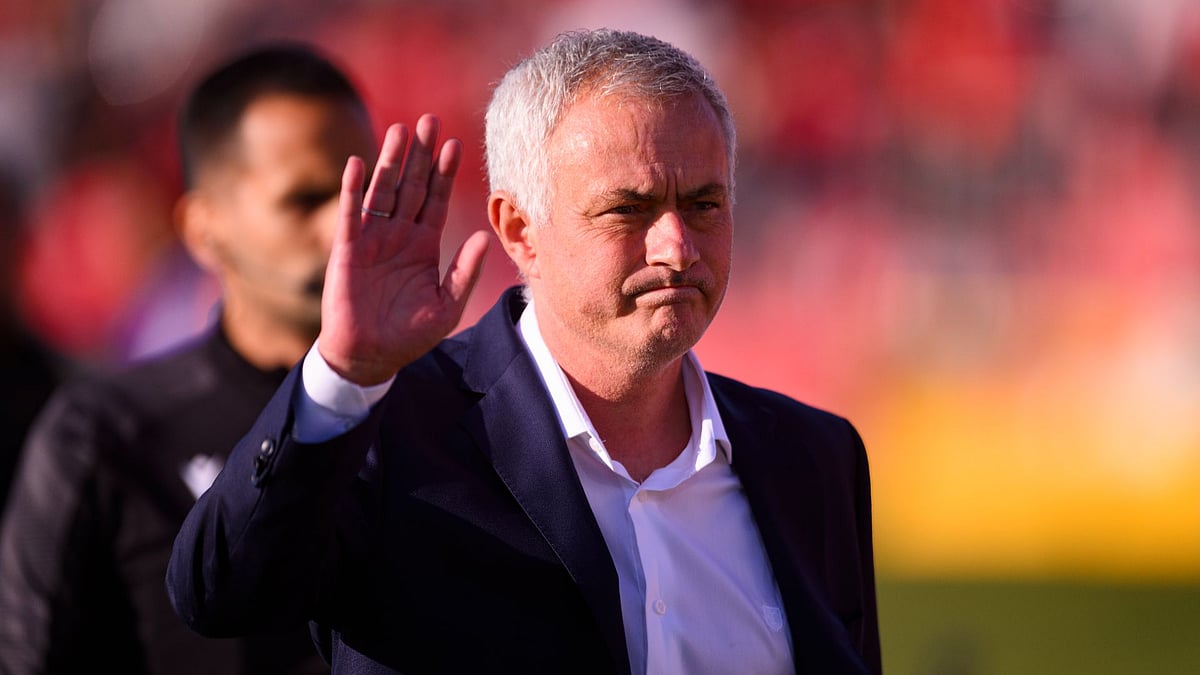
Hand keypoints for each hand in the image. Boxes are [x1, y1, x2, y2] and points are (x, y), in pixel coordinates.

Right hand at [318, 114, 489, 384]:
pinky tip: (359, 163)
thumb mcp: (447, 306)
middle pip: (411, 185)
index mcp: (424, 245)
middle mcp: (399, 235)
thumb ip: (465, 272)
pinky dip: (353, 189)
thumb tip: (483, 237)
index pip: (436, 199)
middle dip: (421, 154)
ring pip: (383, 190)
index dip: (445, 172)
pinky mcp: (347, 249)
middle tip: (430, 120)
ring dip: (390, 161)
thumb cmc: (410, 335)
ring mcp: (372, 239)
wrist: (370, 356)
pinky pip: (350, 213)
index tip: (456, 144)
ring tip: (400, 130)